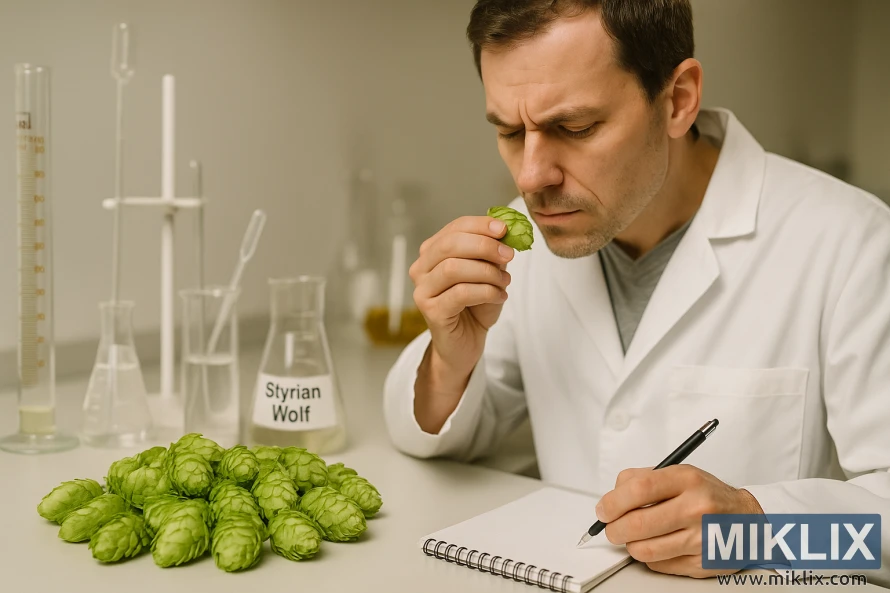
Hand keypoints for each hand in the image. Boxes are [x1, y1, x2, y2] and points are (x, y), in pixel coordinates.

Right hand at [409, 216, 513, 378]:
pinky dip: (486, 292)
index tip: (504, 229)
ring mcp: (423, 290)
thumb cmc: (475, 306)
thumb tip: (505, 234)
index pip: (454, 228)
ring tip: (504, 283)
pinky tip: (498, 296)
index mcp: (432, 253)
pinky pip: (460, 293)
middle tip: (509, 256)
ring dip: (487, 273)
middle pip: (450, 245)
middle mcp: (421, 268)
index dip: (480, 225)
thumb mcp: (488, 274)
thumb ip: (492, 254)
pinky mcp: (430, 311)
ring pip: (453, 268)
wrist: (465, 343)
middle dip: (484, 246)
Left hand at [595, 465, 763, 577]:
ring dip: (630, 545)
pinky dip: (649, 557)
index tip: (603, 510)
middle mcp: (696, 508)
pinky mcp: (701, 563)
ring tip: (635, 536)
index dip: (612, 502)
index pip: (639, 489)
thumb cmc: (708, 495)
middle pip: (637, 524)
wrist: (748, 519)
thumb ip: (643, 479)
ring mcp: (700, 538)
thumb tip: (611, 498)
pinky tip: (658, 544)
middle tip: (611, 527)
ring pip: (644, 550)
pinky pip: (658, 565)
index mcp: (687, 481)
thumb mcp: (680, 473)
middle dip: (614, 529)